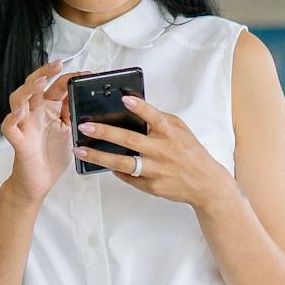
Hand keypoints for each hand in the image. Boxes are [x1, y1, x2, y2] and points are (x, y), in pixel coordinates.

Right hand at [0, 60, 75, 204]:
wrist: (38, 183)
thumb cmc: (51, 156)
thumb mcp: (69, 130)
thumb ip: (72, 111)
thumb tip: (83, 93)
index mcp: (48, 109)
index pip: (56, 86)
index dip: (68, 78)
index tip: (85, 74)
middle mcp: (34, 113)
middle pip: (34, 86)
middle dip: (44, 73)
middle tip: (58, 65)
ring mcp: (24, 126)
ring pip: (18, 101)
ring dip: (27, 90)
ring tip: (40, 83)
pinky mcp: (18, 142)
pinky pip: (9, 127)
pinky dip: (11, 119)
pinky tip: (19, 113)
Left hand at [75, 93, 234, 211]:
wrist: (204, 183)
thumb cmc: (189, 152)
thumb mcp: (179, 130)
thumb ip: (158, 121)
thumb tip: (134, 109)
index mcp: (169, 133)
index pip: (154, 117)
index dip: (140, 107)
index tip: (124, 98)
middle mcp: (161, 151)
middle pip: (129, 140)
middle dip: (104, 132)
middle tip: (84, 127)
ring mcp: (155, 170)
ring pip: (122, 163)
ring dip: (98, 156)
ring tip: (80, 151)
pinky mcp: (150, 186)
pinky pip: (127, 177)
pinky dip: (113, 170)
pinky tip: (100, 163)